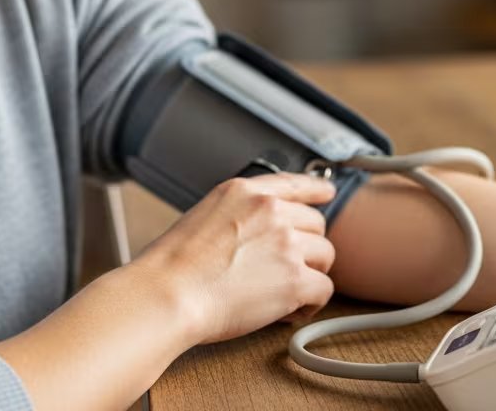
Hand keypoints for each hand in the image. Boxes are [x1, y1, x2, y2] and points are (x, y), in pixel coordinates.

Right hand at [132, 174, 338, 344]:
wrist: (169, 294)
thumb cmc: (174, 268)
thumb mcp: (204, 216)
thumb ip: (239, 215)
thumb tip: (259, 233)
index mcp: (245, 192)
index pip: (294, 183)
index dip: (316, 190)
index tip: (326, 193)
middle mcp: (271, 210)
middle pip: (316, 224)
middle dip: (305, 248)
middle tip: (284, 270)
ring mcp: (286, 243)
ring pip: (325, 256)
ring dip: (309, 275)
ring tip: (282, 293)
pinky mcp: (295, 279)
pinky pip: (324, 290)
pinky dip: (310, 304)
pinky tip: (288, 312)